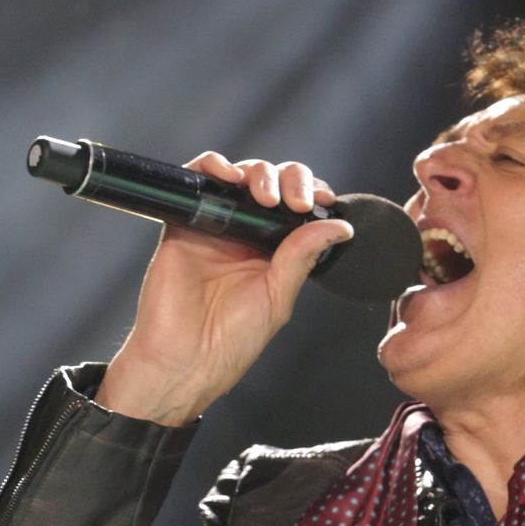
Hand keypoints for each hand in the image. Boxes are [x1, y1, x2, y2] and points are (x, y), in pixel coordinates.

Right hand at [95, 153, 352, 423]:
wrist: (184, 359)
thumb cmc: (230, 341)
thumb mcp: (278, 296)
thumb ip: (303, 255)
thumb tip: (340, 225)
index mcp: (273, 252)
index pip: (298, 207)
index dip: (312, 194)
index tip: (324, 200)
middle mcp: (245, 235)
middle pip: (272, 184)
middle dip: (289, 180)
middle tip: (294, 202)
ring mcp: (214, 226)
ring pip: (240, 176)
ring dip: (258, 173)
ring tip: (265, 195)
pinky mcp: (183, 222)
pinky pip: (197, 180)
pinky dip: (213, 166)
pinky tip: (229, 177)